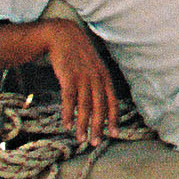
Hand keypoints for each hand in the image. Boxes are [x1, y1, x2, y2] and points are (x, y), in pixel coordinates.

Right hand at [42, 20, 116, 146]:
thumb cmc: (78, 55)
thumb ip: (97, 82)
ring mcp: (83, 77)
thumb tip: (99, 103)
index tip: (115, 134)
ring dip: (83, 124)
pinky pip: (69, 99)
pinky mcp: (68, 76)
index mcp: (105, 77)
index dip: (114, 118)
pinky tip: (67, 125)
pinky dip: (68, 113)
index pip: (112, 101)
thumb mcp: (93, 67)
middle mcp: (97, 78)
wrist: (62, 36)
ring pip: (85, 105)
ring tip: (81, 138)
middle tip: (96, 142)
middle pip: (100, 106)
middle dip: (99, 126)